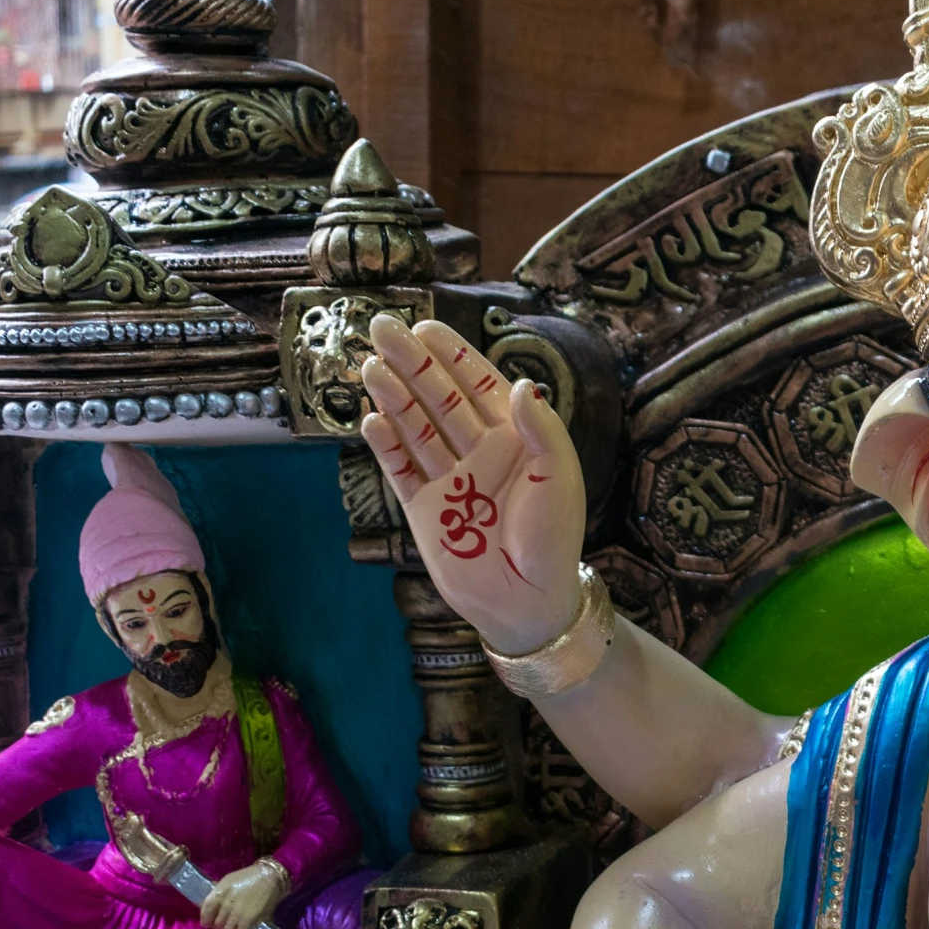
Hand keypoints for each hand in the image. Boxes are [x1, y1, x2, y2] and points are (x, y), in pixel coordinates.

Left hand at [200, 860, 285, 928]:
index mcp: (219, 892)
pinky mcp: (250, 919)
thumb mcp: (228, 880)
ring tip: (235, 927)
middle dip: (220, 925)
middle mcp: (227, 903)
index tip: (208, 923)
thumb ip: (218, 893)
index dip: (205, 920)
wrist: (269, 876)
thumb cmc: (248, 877)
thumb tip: (211, 908)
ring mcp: (238, 912)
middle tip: (225, 923)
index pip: (206, 911)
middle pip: (217, 923)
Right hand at [361, 316, 587, 654]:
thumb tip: (522, 383)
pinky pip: (401, 470)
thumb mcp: (558, 477)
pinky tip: (372, 419)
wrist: (526, 600)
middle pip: (440, 398)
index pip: (479, 385)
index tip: (425, 328)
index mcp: (515, 439)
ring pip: (416, 427)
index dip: (453, 356)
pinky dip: (386, 445)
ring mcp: (449, 480)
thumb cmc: (552, 538)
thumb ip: (542, 429)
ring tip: (371, 366)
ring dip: (395, 396)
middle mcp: (479, 453)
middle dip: (412, 363)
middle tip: (381, 328)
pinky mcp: (424, 510)